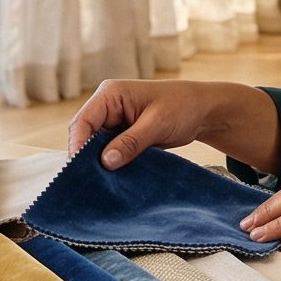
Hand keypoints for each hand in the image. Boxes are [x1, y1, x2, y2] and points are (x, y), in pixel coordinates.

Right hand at [66, 79, 279, 170]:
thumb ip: (130, 142)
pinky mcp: (122, 135)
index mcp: (110, 94)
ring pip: (95, 146)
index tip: (80, 171)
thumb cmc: (182, 106)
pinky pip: (108, 152)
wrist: (203, 111)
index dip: (78, 146)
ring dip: (98, 163)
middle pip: (84, 135)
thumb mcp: (157, 124)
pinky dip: (110, 164)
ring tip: (99, 185)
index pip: (83, 122)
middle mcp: (107, 107)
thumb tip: (104, 162)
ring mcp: (113, 121)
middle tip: (88, 184)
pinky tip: (112, 180)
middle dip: (85, 158)